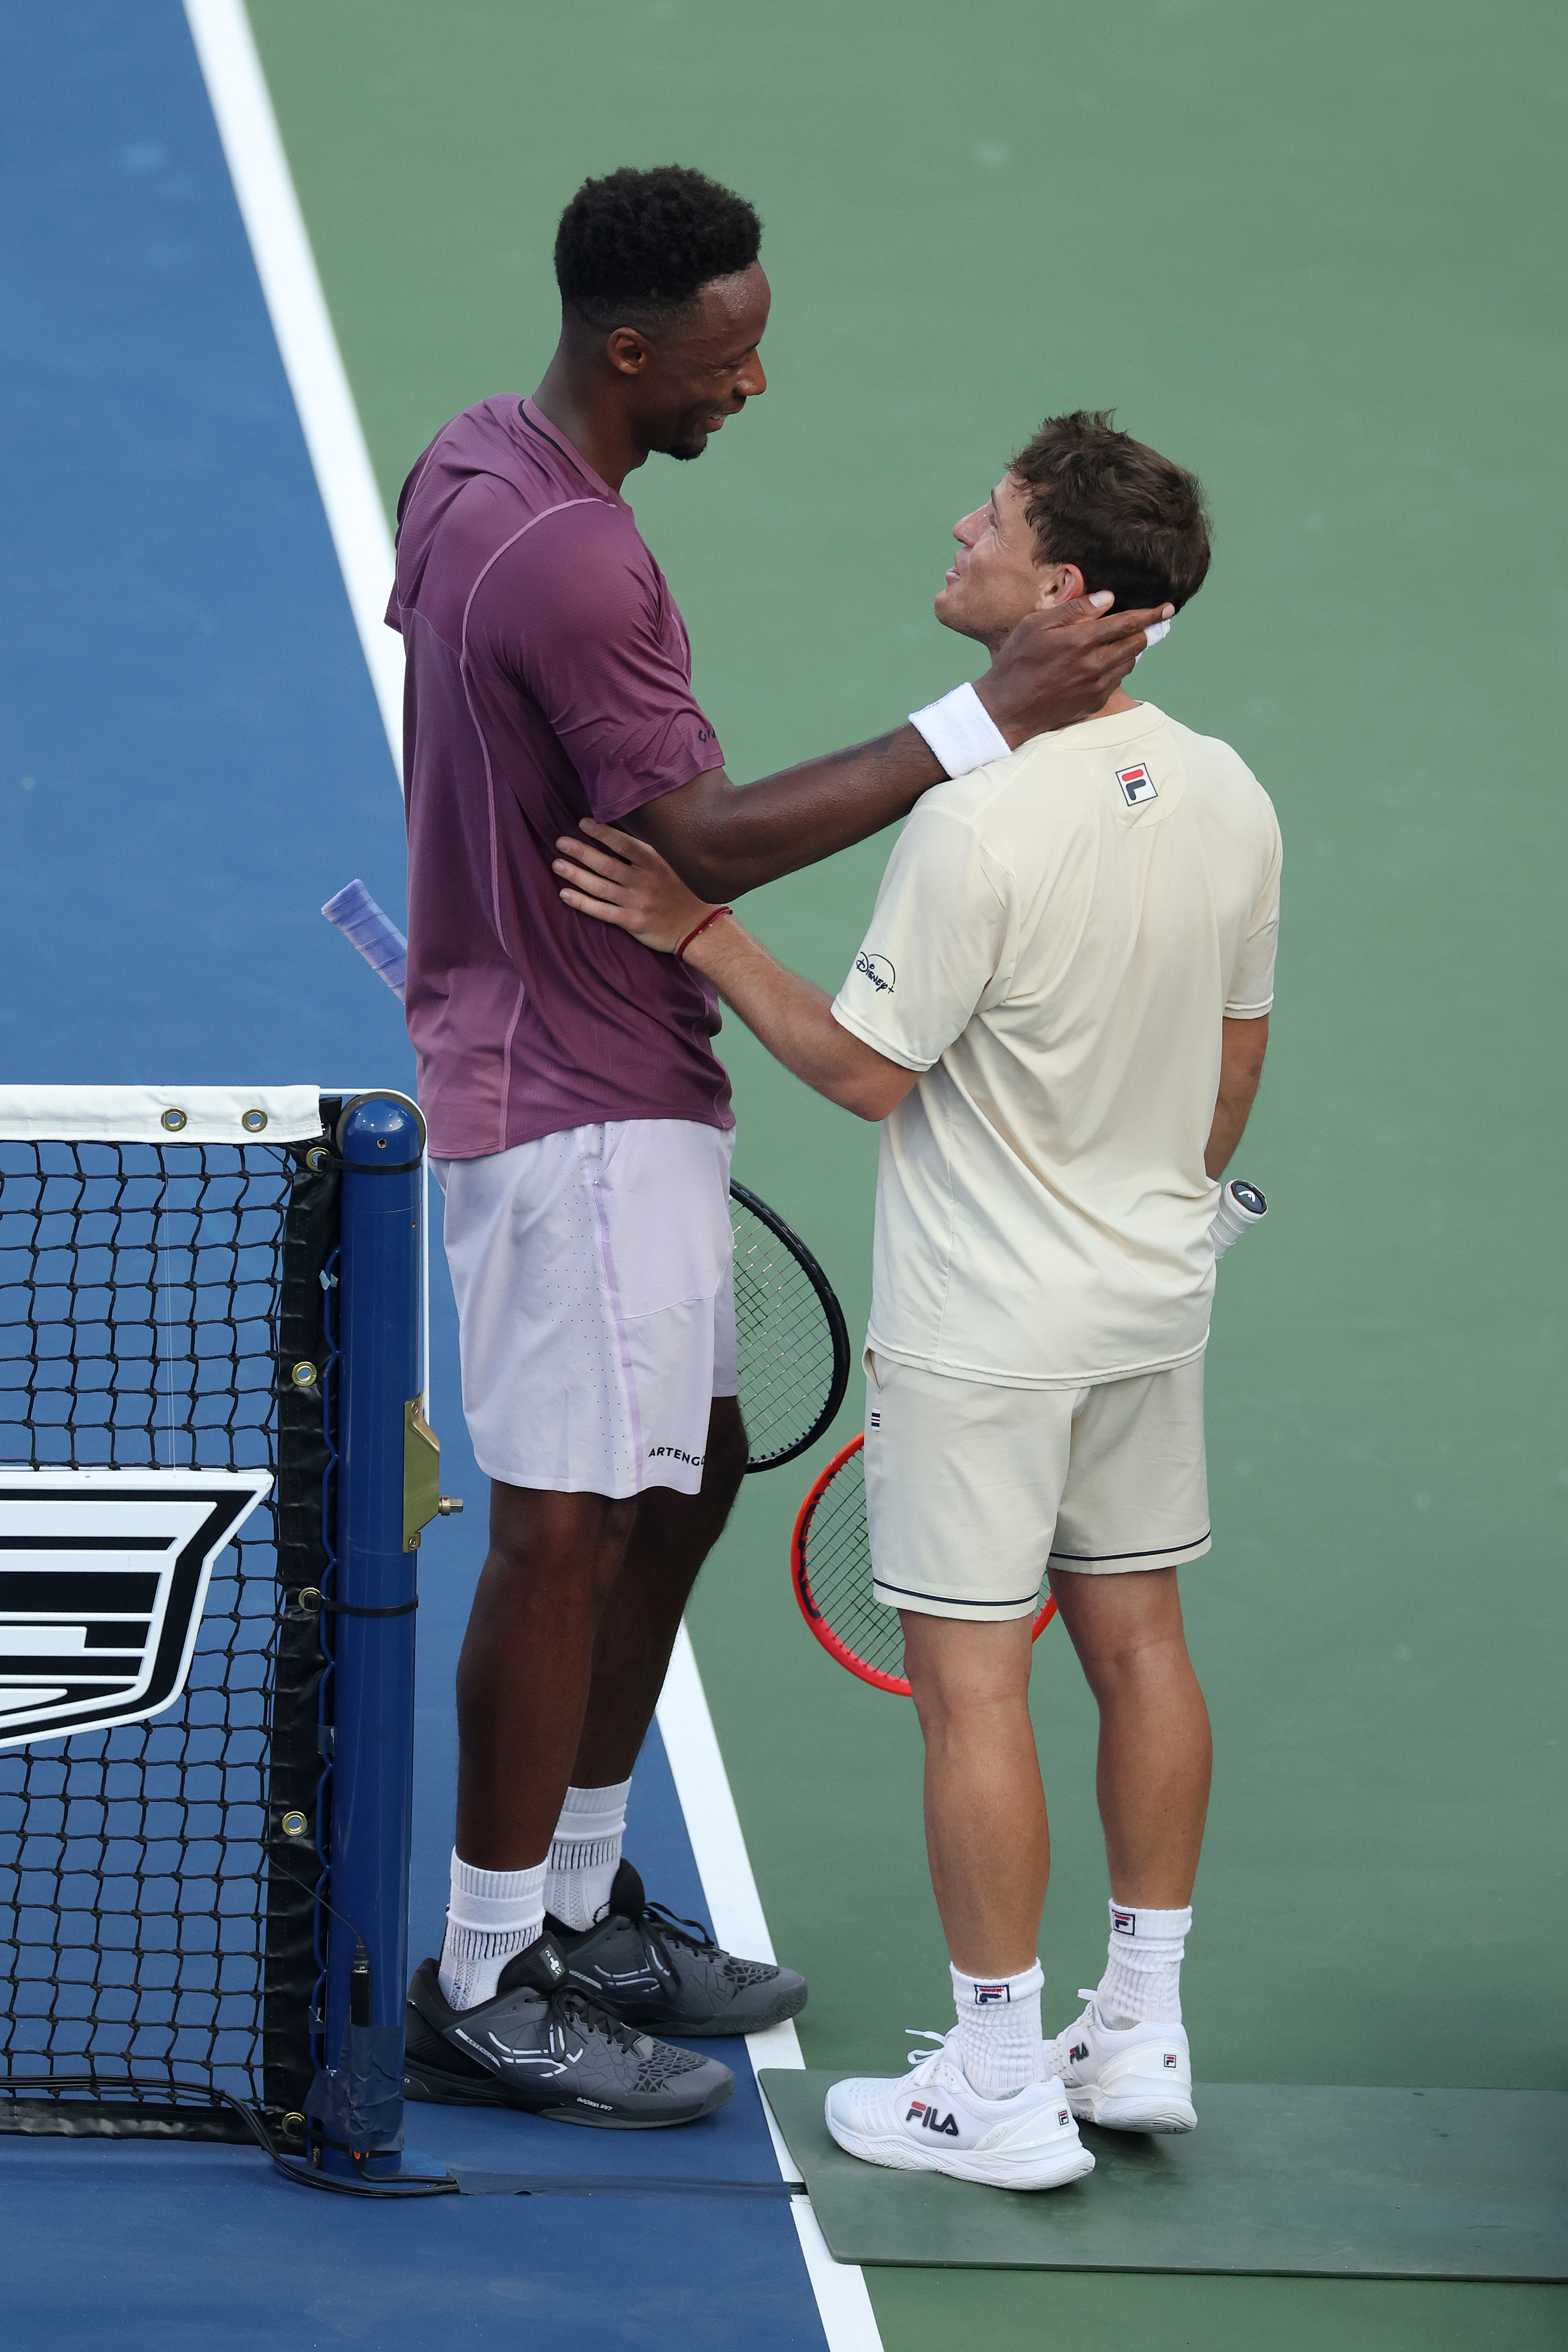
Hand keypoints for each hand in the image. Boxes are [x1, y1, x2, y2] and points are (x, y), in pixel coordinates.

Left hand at [554, 818, 718, 953]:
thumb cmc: (684, 892)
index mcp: (656, 863)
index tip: (583, 823)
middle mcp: (645, 881)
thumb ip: (650, 852)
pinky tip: (565, 894)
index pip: (624, 844)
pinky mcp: (632, 922)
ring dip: (576, 875)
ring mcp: (637, 903)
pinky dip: (582, 903)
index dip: (602, 833)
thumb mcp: (674, 865)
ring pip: (600, 887)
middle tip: (560, 842)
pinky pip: (602, 912)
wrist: (699, 927)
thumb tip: (623, 833)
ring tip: (557, 865)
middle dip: (581, 852)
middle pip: (606, 864)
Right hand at [976, 592, 1175, 744]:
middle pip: (1136, 643)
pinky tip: (1096, 666)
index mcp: (1083, 640)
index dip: (1151, 613)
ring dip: (1127, 650)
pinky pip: (1117, 681)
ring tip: (1110, 645)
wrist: (1007, 708)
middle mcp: (1097, 663)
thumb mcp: (1036, 624)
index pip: (1129, 622)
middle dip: (1141, 631)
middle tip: (1139, 625)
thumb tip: (1107, 599)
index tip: (1167, 607)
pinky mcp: (1095, 702)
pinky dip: (1114, 669)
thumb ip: (1074, 610)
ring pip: (1129, 663)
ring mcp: (1098, 686)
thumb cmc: (1017, 661)